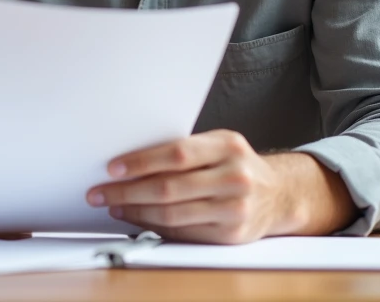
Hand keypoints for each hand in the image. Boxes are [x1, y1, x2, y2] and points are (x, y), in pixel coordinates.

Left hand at [86, 130, 298, 243]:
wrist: (279, 195)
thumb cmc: (236, 165)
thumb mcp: (218, 145)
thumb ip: (184, 150)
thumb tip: (131, 160)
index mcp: (227, 146)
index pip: (176, 153)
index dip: (140, 162)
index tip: (112, 168)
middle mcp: (234, 177)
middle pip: (169, 187)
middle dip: (127, 191)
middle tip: (100, 192)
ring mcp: (235, 208)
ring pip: (173, 213)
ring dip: (136, 212)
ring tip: (114, 206)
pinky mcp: (231, 234)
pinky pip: (184, 232)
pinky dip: (155, 227)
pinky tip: (139, 220)